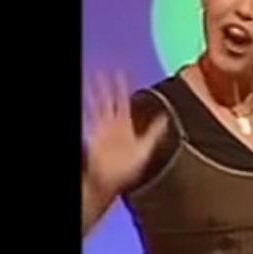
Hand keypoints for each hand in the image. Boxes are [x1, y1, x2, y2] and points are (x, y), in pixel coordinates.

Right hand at [84, 72, 166, 194]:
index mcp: (125, 125)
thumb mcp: (145, 149)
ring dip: (97, 91)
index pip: (123, 100)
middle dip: (108, 85)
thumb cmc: (127, 170)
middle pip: (110, 99)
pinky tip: (86, 97)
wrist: (110, 182)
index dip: (122, 87)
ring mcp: (102, 128)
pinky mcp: (94, 135)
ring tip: (95, 77)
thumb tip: (166, 118)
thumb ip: (154, 132)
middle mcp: (113, 124)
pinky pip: (91, 117)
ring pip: (99, 104)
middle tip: (105, 71)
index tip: (121, 73)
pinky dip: (88, 107)